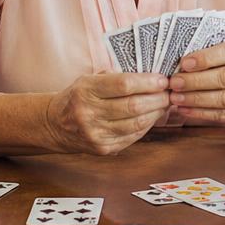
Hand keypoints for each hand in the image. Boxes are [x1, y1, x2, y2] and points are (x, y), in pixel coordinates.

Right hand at [44, 72, 170, 154]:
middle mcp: (89, 113)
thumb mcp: (89, 79)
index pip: (124, 84)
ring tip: (164, 104)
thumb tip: (151, 76)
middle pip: (133, 106)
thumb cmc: (78, 96)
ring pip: (136, 124)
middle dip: (157, 98)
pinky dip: (146, 126)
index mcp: (86, 90)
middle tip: (169, 92)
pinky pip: (132, 137)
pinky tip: (152, 117)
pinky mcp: (102, 148)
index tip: (163, 79)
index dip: (147, 82)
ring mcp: (95, 134)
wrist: (55, 124)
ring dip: (156, 113)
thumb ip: (116, 77)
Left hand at [169, 37, 224, 124]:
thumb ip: (218, 50)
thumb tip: (184, 60)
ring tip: (176, 97)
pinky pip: (224, 115)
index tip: (185, 63)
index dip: (206, 58)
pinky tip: (186, 109)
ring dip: (196, 99)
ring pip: (224, 99)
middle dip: (196, 81)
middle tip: (175, 82)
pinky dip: (202, 113)